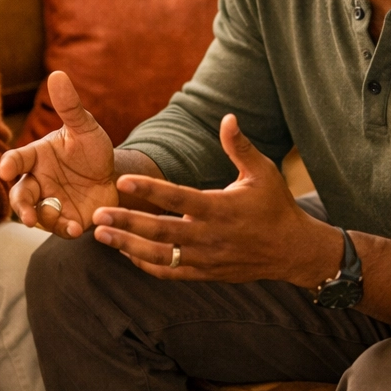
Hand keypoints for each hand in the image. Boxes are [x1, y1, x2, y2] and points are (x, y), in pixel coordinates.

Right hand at [0, 71, 117, 237]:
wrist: (116, 175)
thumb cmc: (93, 149)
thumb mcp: (85, 127)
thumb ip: (70, 106)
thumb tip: (57, 74)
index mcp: (36, 157)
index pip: (16, 160)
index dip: (7, 165)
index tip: (5, 170)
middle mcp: (38, 181)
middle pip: (19, 194)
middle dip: (21, 206)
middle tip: (26, 215)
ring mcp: (50, 203)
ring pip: (37, 215)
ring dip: (45, 220)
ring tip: (63, 223)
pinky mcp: (66, 220)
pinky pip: (59, 228)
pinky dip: (65, 229)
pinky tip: (76, 228)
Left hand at [90, 114, 341, 283]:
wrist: (293, 250)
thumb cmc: (276, 205)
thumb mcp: (263, 172)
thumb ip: (240, 147)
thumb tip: (228, 117)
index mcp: (221, 208)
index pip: (179, 198)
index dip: (150, 191)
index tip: (122, 181)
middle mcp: (211, 236)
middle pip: (162, 232)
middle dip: (127, 224)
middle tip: (97, 215)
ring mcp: (207, 259)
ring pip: (161, 256)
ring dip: (128, 246)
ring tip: (100, 235)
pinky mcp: (206, 273)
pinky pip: (171, 272)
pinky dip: (146, 264)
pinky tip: (125, 252)